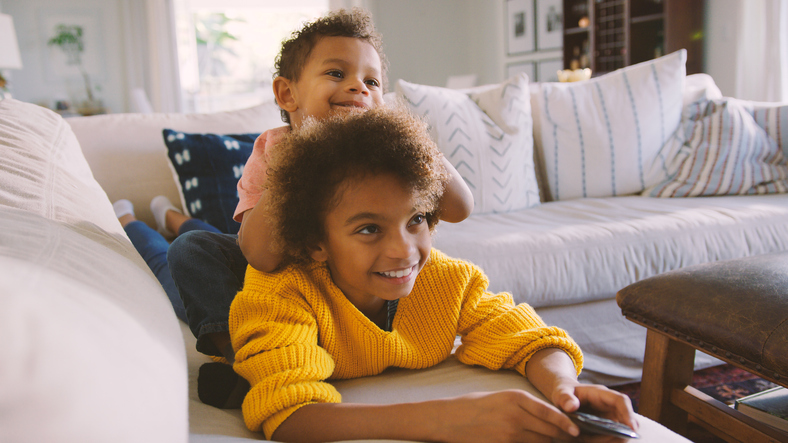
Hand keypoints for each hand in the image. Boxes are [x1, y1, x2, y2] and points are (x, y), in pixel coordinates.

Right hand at [435, 390, 580, 442]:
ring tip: (549, 440)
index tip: (576, 430)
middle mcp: (515, 416)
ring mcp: (509, 434)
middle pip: (549, 431)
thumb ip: (526, 406)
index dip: (566, 423)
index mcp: (516, 398)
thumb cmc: (475, 406)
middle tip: (568, 437)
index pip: (550, 413)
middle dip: (560, 435)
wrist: (449, 419)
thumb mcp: (503, 397)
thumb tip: (551, 418)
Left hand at [551, 382, 638, 441]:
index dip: (628, 414)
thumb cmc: (564, 392)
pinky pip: (609, 438)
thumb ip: (564, 397)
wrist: (563, 397)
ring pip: (619, 432)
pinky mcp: (604, 428)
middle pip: (626, 420)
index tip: (632, 428)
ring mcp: (609, 418)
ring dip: (611, 440)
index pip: (621, 401)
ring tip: (590, 440)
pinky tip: (588, 441)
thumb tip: (571, 407)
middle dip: (623, 433)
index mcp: (602, 394)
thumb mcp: (561, 392)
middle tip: (613, 442)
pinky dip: (603, 442)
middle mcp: (610, 406)